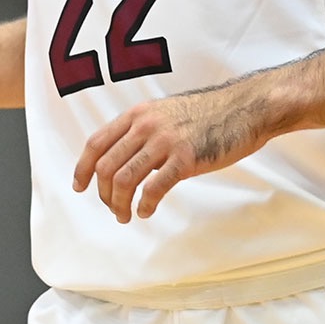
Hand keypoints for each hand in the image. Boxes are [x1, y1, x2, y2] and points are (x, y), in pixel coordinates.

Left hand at [72, 82, 274, 223]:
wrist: (244, 108)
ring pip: (125, 179)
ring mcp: (165, 141)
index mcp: (138, 114)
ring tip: (125, 215)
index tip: (80, 186)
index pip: (97, 142)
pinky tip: (147, 211)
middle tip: (113, 209)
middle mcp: (146, 125)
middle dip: (104, 194)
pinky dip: (145, 205)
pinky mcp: (186, 158)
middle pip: (107, 166)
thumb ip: (144, 130)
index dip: (83, 168)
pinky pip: (154, 188)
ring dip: (119, 204)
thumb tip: (126, 157)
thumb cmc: (209, 114)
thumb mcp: (166, 112)